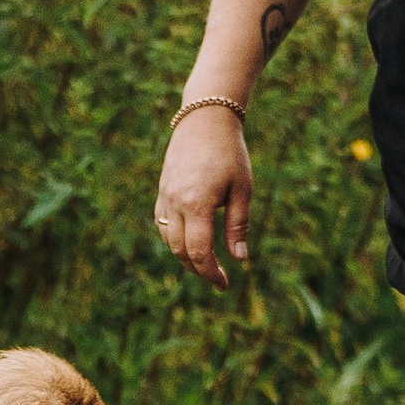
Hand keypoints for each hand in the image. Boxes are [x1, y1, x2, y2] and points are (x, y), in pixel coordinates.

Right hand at [154, 104, 251, 287]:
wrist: (205, 119)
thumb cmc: (230, 153)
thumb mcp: (242, 189)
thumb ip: (238, 225)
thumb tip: (239, 259)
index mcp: (197, 204)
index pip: (198, 252)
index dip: (210, 273)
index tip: (224, 284)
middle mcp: (175, 202)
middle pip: (180, 251)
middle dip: (198, 269)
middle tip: (218, 278)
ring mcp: (164, 196)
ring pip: (168, 239)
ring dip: (184, 256)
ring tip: (205, 263)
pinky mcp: (161, 190)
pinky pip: (162, 223)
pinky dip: (173, 238)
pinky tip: (189, 241)